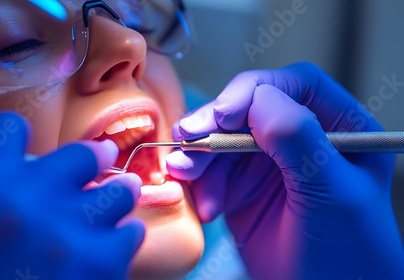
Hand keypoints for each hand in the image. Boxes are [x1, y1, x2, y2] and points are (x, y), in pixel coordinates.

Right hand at [0, 112, 143, 279]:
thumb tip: (29, 182)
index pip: (8, 128)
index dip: (19, 139)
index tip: (31, 155)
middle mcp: (26, 200)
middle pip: (83, 152)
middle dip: (88, 166)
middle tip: (86, 181)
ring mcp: (69, 230)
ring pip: (120, 189)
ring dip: (110, 206)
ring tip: (93, 228)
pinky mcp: (102, 263)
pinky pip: (131, 233)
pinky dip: (118, 245)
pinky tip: (97, 262)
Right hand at [166, 62, 403, 278]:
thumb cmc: (348, 253)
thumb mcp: (334, 193)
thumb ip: (300, 140)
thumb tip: (258, 98)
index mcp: (338, 126)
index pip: (293, 85)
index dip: (253, 91)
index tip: (223, 116)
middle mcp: (300, 137)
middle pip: (248, 108)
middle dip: (214, 124)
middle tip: (188, 140)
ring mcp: (267, 161)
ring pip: (221, 138)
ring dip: (200, 156)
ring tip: (185, 175)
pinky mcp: (241, 186)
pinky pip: (209, 170)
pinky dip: (199, 184)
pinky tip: (206, 207)